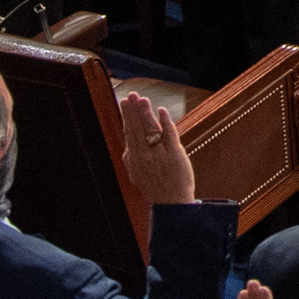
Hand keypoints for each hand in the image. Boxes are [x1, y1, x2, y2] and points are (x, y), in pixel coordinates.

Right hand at [119, 85, 197, 205]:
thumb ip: (132, 157)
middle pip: (138, 130)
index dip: (127, 116)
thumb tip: (128, 142)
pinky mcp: (174, 155)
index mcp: (134, 160)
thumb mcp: (137, 173)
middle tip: (132, 95)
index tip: (124, 101)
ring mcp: (159, 156)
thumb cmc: (155, 186)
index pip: (129, 133)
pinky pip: (169, 136)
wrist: (170, 203)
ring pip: (151, 131)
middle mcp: (144, 157)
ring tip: (143, 100)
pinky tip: (161, 112)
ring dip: (146, 114)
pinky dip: (165, 123)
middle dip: (134, 111)